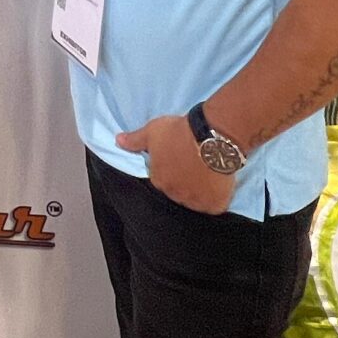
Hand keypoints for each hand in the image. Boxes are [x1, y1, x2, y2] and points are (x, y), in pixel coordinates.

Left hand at [117, 114, 236, 215]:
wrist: (211, 137)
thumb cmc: (179, 133)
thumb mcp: (153, 131)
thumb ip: (135, 140)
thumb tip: (118, 141)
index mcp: (159, 181)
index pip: (161, 180)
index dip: (170, 168)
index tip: (178, 159)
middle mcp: (175, 195)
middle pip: (179, 192)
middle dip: (184, 181)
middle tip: (194, 165)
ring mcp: (195, 202)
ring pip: (196, 200)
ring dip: (200, 191)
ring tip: (207, 173)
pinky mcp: (215, 205)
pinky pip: (214, 205)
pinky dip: (217, 197)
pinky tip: (219, 183)